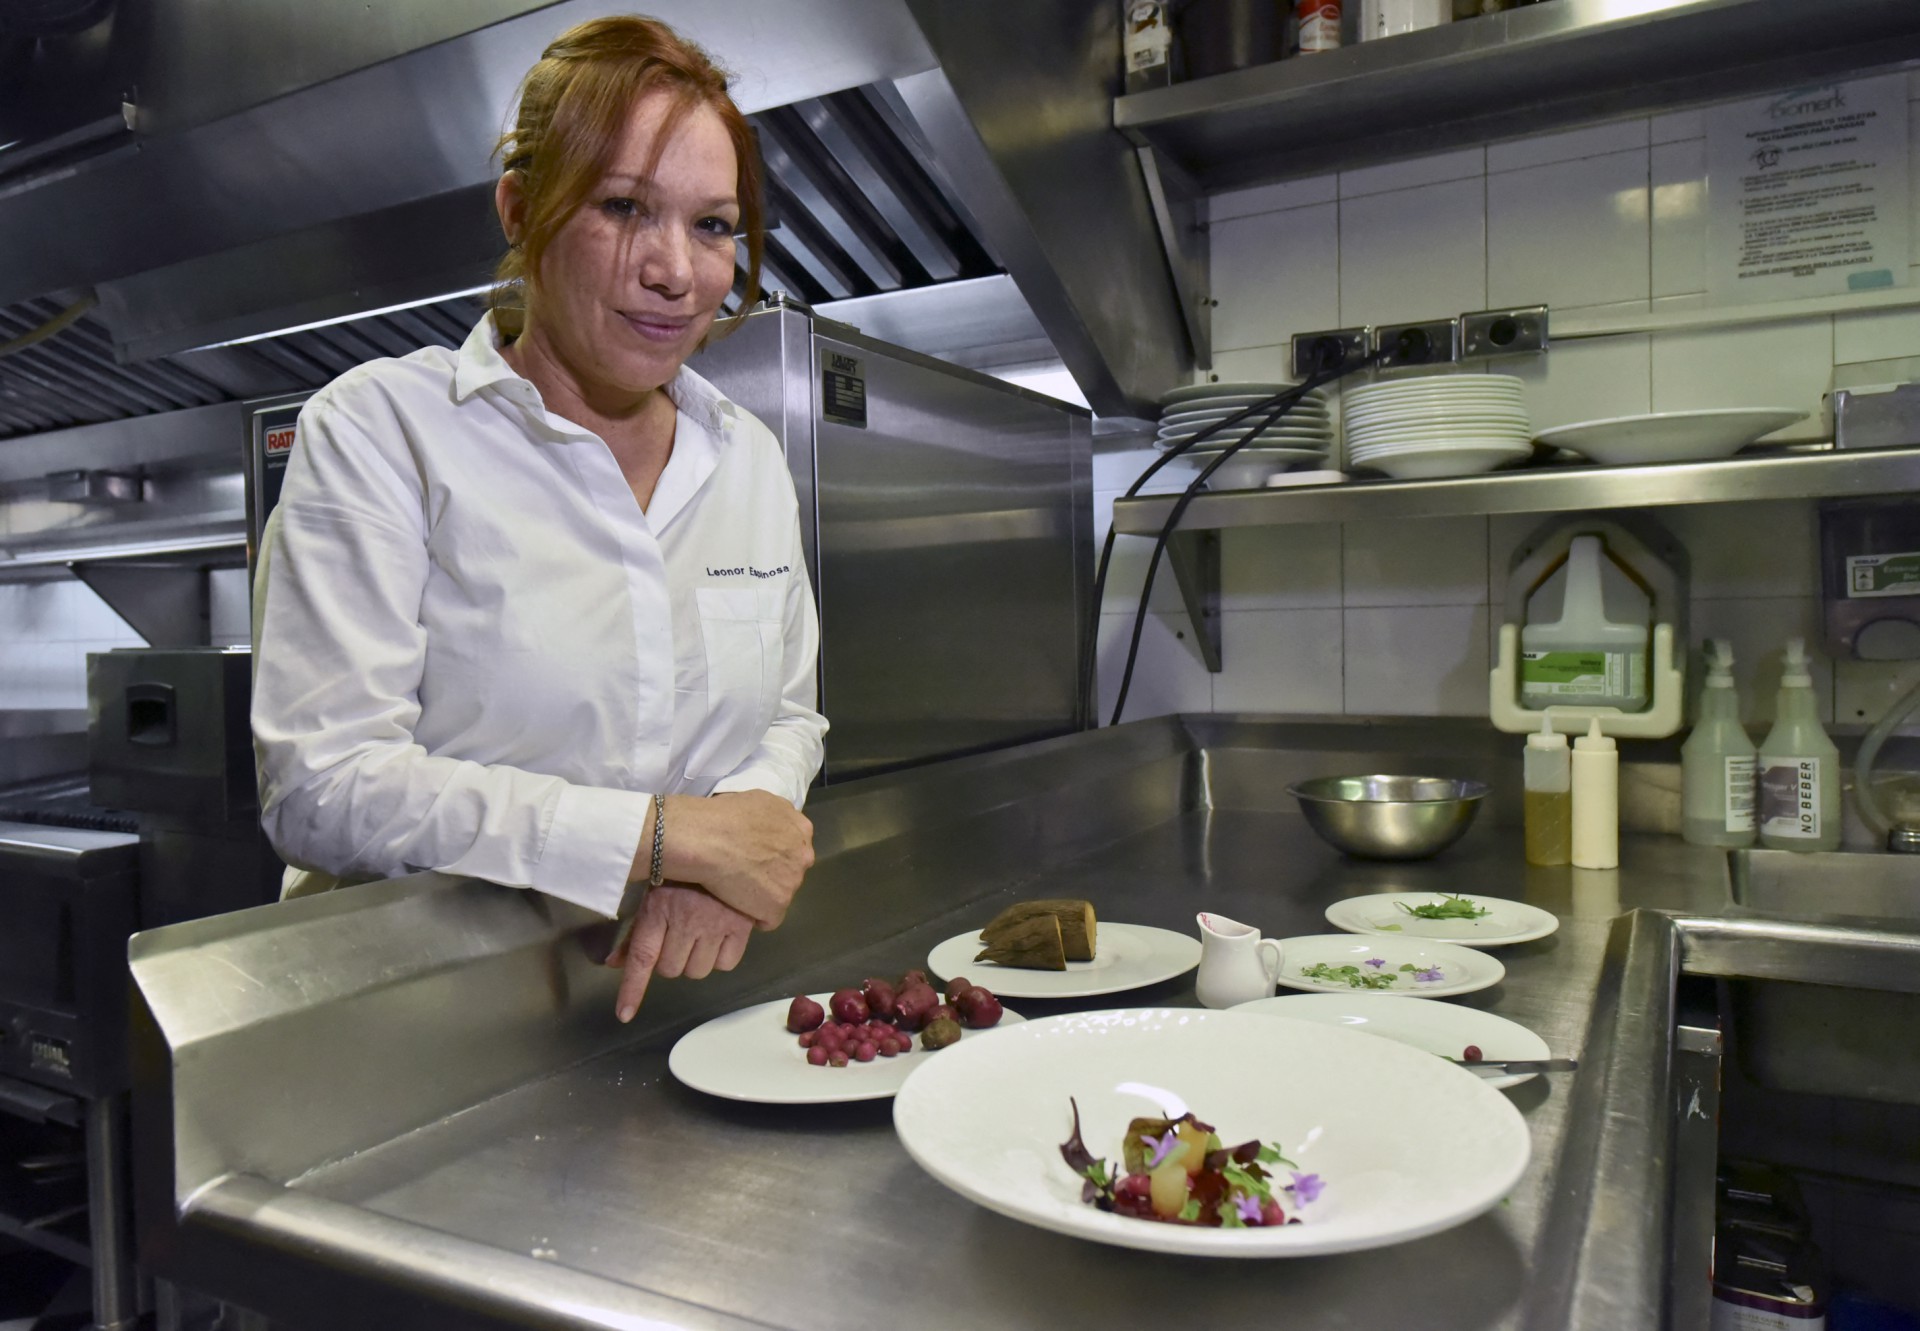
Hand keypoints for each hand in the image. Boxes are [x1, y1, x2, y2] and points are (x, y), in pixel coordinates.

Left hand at [605, 884, 751, 1021]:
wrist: (727, 851)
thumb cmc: (684, 875)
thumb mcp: (655, 897)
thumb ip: (636, 933)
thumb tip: (614, 963)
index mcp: (659, 909)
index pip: (642, 957)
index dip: (632, 989)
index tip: (624, 1014)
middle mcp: (687, 920)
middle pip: (671, 970)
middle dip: (670, 960)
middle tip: (677, 938)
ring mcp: (715, 924)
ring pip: (698, 971)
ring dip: (695, 961)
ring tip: (699, 937)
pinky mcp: (741, 927)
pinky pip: (726, 964)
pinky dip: (721, 956)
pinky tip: (719, 937)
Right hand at [640, 790, 814, 930]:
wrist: (708, 839)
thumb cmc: (725, 815)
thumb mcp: (760, 800)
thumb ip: (776, 817)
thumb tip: (770, 828)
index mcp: (801, 829)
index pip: (795, 846)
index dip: (773, 852)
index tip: (756, 854)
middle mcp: (803, 856)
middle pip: (792, 870)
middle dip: (774, 872)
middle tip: (747, 871)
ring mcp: (792, 883)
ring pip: (781, 894)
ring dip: (764, 894)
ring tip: (737, 888)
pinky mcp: (777, 906)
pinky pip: (768, 918)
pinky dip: (755, 916)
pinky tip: (738, 907)